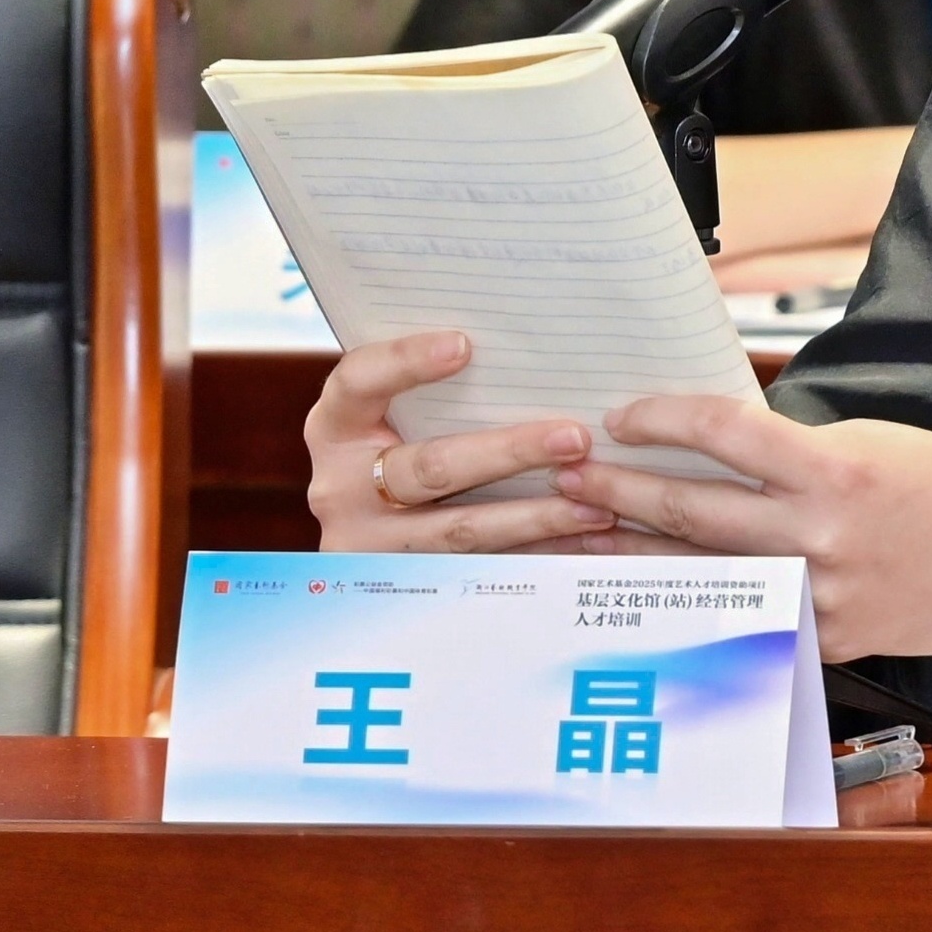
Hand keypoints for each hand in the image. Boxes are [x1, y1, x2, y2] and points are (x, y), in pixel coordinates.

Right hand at [304, 332, 621, 554]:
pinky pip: (481, 571)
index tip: (464, 345)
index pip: (359, 382)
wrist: (366, 533)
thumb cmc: (400, 445)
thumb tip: (532, 348)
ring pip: (461, 531)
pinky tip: (581, 540)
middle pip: (430, 468)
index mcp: (335, 427)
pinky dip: (537, 556)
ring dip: (536, 517)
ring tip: (596, 504)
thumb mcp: (396, 415)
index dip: (406, 362)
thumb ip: (438, 389)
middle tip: (574, 438)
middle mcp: (342, 488)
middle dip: (509, 453)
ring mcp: (371, 546)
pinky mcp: (407, 586)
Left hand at [556, 395, 931, 662]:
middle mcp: (819, 538)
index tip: (622, 414)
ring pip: (701, 570)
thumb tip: (719, 448)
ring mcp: (818, 597)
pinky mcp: (824, 640)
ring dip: (634, 550)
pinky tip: (650, 594)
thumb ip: (800, 453)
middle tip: (564, 475)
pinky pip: (745, 615)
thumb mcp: (877, 445)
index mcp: (835, 470)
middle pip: (690, 509)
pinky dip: (693, 602)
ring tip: (583, 531)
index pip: (722, 432)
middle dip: (617, 491)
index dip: (660, 419)